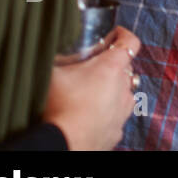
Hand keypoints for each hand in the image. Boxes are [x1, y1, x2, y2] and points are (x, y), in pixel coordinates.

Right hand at [43, 26, 141, 149]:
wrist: (65, 144)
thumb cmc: (60, 106)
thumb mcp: (52, 73)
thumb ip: (56, 58)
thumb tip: (47, 49)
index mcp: (112, 67)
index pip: (131, 42)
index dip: (124, 35)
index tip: (117, 33)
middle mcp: (124, 87)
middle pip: (126, 68)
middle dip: (112, 65)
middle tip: (92, 67)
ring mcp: (123, 110)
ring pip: (123, 93)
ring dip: (111, 90)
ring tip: (89, 94)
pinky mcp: (118, 130)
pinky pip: (116, 116)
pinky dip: (107, 113)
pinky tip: (89, 115)